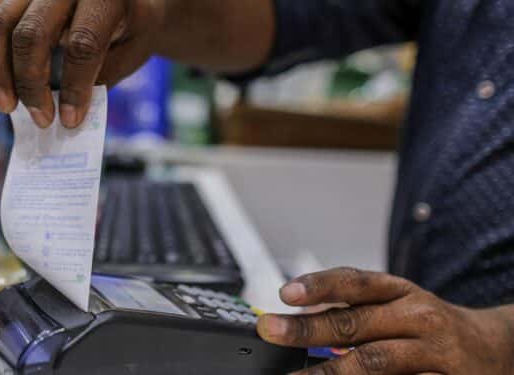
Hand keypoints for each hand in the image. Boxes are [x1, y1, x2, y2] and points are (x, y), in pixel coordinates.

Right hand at [0, 0, 164, 127]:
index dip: (75, 87)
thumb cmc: (131, 29)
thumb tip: (66, 113)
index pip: (82, 44)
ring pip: (0, 22)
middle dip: (32, 84)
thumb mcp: (131, 51)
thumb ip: (101, 76)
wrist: (129, 0)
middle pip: (33, 34)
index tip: (70, 120)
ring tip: (8, 105)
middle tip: (41, 119)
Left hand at [258, 268, 513, 373]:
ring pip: (374, 361)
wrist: (497, 347)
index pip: (355, 282)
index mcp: (400, 291)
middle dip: (307, 328)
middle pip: (355, 322)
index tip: (285, 293)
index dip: (319, 285)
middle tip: (272, 331)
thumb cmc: (429, 325)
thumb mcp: (398, 305)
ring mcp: (433, 351)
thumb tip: (298, 319)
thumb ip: (355, 312)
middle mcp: (417, 316)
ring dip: (329, 371)